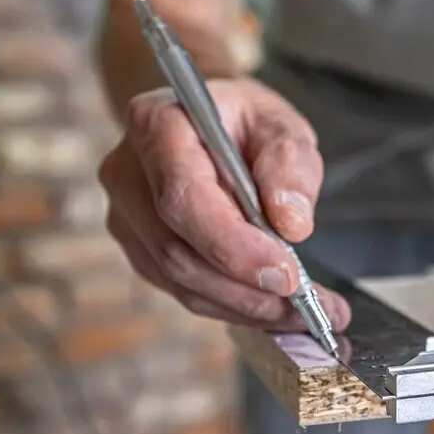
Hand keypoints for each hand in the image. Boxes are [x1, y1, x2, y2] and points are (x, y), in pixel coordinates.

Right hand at [98, 78, 351, 330]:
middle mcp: (127, 173)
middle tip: (306, 305)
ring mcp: (127, 216)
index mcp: (156, 124)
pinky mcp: (139, 249)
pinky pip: (182, 290)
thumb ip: (290, 163)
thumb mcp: (280, 123)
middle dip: (245, 287)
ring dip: (244, 305)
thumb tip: (292, 222)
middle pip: (177, 251)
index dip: (233, 245)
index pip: (184, 198)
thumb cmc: (242, 120)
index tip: (286, 273)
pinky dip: (232, 305)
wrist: (209, 124)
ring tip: (302, 313)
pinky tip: (273, 306)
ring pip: (180, 280)